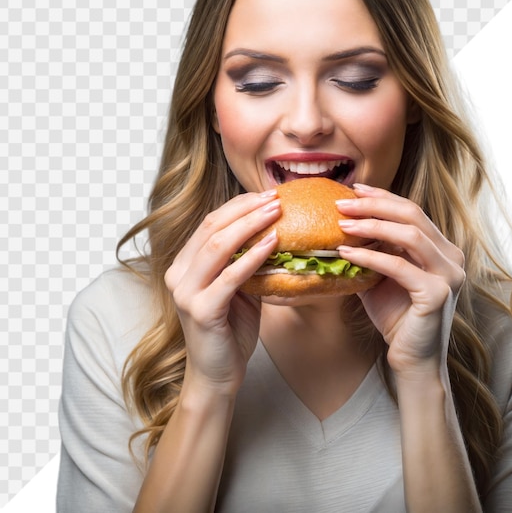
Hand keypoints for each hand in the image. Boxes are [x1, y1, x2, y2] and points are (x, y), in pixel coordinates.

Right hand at [164, 191, 279, 396]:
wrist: (217, 374)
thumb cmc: (230, 330)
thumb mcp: (237, 288)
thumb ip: (244, 261)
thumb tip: (275, 231)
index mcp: (183, 265)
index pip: (209, 223)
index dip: (238, 205)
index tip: (265, 194)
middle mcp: (178, 275)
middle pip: (212, 228)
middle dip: (246, 209)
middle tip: (275, 197)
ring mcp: (186, 292)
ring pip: (218, 245)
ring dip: (251, 225)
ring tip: (277, 212)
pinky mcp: (201, 311)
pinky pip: (231, 276)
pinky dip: (254, 256)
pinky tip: (273, 242)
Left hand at [336, 184, 464, 376]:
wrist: (411, 359)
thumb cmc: (395, 317)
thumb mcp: (380, 276)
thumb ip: (372, 250)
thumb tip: (340, 224)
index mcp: (441, 248)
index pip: (411, 211)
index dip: (383, 196)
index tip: (354, 189)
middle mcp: (452, 256)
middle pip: (412, 215)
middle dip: (374, 205)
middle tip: (342, 204)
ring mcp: (450, 274)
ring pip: (410, 235)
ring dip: (372, 226)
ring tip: (342, 224)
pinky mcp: (438, 294)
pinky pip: (400, 266)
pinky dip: (371, 257)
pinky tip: (348, 252)